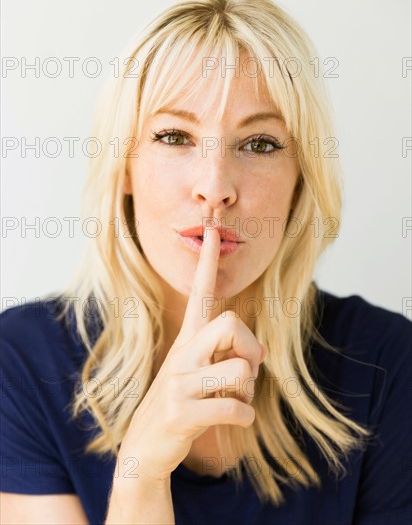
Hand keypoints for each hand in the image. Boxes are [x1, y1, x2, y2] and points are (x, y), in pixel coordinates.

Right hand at [117, 225, 265, 482]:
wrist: (145, 447)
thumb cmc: (182, 402)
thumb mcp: (198, 373)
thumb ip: (226, 356)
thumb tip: (261, 353)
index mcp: (187, 340)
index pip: (198, 293)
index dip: (206, 263)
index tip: (211, 231)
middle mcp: (181, 353)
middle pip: (232, 323)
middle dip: (252, 348)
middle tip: (248, 370)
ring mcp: (179, 382)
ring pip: (240, 370)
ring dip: (249, 392)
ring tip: (233, 401)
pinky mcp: (182, 412)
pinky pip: (236, 408)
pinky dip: (245, 417)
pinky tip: (232, 421)